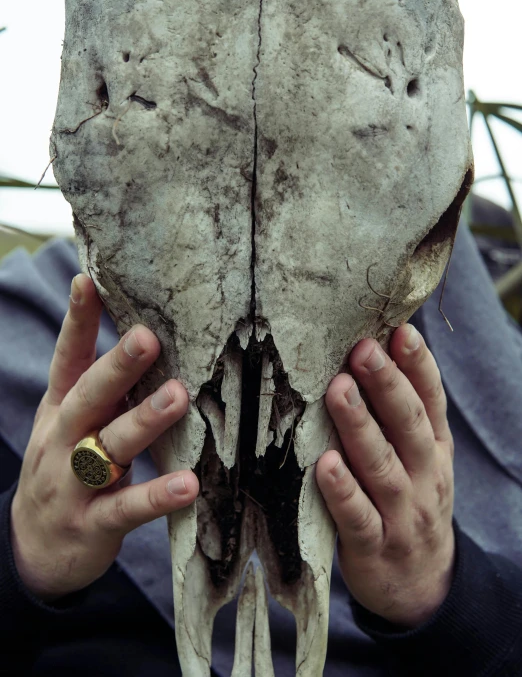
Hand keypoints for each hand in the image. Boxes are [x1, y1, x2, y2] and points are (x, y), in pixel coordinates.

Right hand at [11, 274, 198, 601]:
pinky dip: (156, 497)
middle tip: (146, 338)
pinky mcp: (92, 525)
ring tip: (177, 397)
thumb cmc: (64, 469)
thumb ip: (100, 389)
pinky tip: (188, 484)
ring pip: (107, 448)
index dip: (76, 322)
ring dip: (142, 421)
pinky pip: (126, 509)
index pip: (66, 360)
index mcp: (59, 411)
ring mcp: (73, 485)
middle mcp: (61, 441)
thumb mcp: (69, 425)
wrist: (32, 549)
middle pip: (88, 398)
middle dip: (116, 367)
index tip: (88, 281)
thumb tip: (142, 336)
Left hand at [316, 324, 454, 627]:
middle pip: (408, 425)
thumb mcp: (420, 459)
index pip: (431, 401)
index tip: (400, 331)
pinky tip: (325, 466)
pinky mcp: (374, 546)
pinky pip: (358, 517)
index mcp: (434, 449)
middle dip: (387, 384)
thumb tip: (373, 352)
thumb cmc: (410, 503)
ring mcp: (401, 513)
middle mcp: (424, 476)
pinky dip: (343, 491)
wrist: (421, 586)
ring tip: (339, 389)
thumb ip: (400, 415)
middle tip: (364, 349)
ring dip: (360, 426)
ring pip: (382, 465)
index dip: (418, 365)